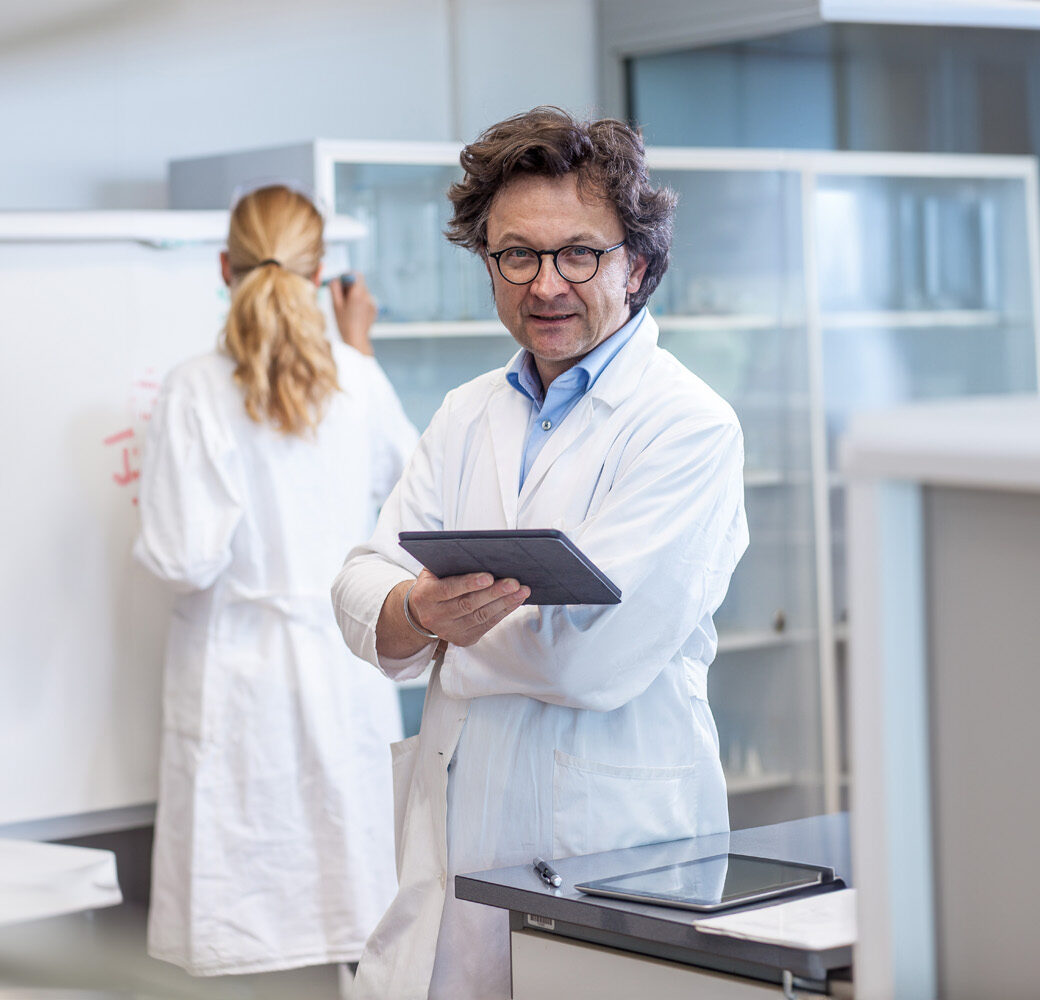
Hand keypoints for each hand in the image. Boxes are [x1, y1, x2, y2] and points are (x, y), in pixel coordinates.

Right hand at [331, 272, 375, 355]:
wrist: (356, 339)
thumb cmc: (344, 323)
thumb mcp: (335, 305)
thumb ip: (335, 288)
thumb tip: (336, 278)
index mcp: (358, 294)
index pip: (356, 275)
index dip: (347, 276)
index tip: (341, 281)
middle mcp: (367, 297)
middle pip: (359, 282)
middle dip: (350, 285)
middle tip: (341, 294)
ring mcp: (372, 303)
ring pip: (362, 291)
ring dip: (355, 294)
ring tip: (348, 306)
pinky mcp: (375, 308)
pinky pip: (366, 299)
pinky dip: (360, 301)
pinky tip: (355, 312)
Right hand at [408, 568, 529, 647]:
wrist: (424, 611)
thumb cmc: (435, 582)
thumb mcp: (434, 571)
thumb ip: (450, 564)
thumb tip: (481, 554)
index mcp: (425, 596)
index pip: (448, 589)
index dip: (469, 583)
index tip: (489, 577)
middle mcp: (434, 616)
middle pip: (468, 605)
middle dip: (494, 593)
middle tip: (513, 583)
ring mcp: (449, 631)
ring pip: (480, 616)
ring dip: (504, 603)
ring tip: (521, 591)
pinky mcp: (463, 639)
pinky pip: (487, 625)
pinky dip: (503, 612)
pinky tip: (515, 601)